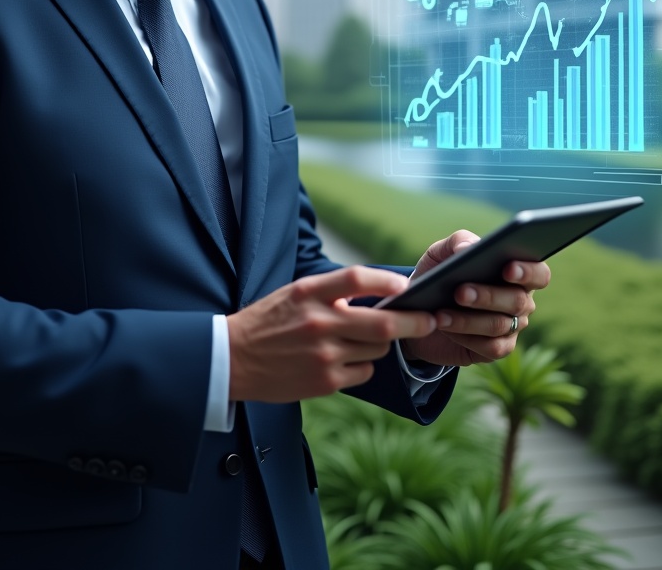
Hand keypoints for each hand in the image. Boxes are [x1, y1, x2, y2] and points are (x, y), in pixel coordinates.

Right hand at [227, 266, 436, 402]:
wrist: (233, 359)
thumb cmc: (268, 322)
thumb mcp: (294, 294)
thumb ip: (331, 292)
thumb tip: (377, 293)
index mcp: (308, 293)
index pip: (356, 279)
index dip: (387, 280)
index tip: (406, 285)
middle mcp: (318, 322)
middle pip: (382, 322)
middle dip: (413, 322)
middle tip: (429, 319)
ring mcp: (323, 355)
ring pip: (376, 349)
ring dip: (381, 344)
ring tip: (366, 339)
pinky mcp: (325, 382)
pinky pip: (364, 372)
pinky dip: (363, 365)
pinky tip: (345, 360)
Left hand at [400, 231, 551, 366]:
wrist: (420, 310)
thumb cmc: (439, 274)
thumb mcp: (442, 253)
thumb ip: (458, 241)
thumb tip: (468, 248)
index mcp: (516, 272)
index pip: (539, 273)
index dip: (528, 271)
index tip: (507, 268)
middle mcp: (521, 300)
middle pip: (517, 300)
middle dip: (487, 296)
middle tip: (460, 292)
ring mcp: (512, 326)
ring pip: (499, 325)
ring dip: (467, 319)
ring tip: (440, 314)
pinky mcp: (498, 349)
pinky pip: (491, 347)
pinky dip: (466, 337)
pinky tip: (445, 327)